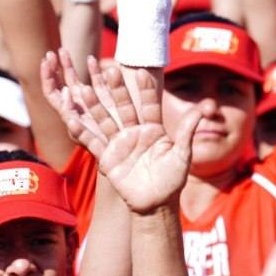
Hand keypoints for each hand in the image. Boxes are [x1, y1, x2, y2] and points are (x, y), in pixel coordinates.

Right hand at [41, 51, 206, 212]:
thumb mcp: (182, 155)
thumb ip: (187, 132)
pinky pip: (93, 142)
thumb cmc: (172, 181)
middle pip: (124, 106)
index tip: (141, 72)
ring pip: (105, 120)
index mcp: (153, 129)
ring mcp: (119, 143)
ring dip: (95, 105)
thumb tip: (203, 109)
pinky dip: (82, 132)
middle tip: (110, 70)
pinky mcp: (107, 157)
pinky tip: (73, 119)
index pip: (149, 104)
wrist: (156, 204)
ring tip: (82, 88)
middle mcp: (134, 132)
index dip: (145, 89)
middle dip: (117, 90)